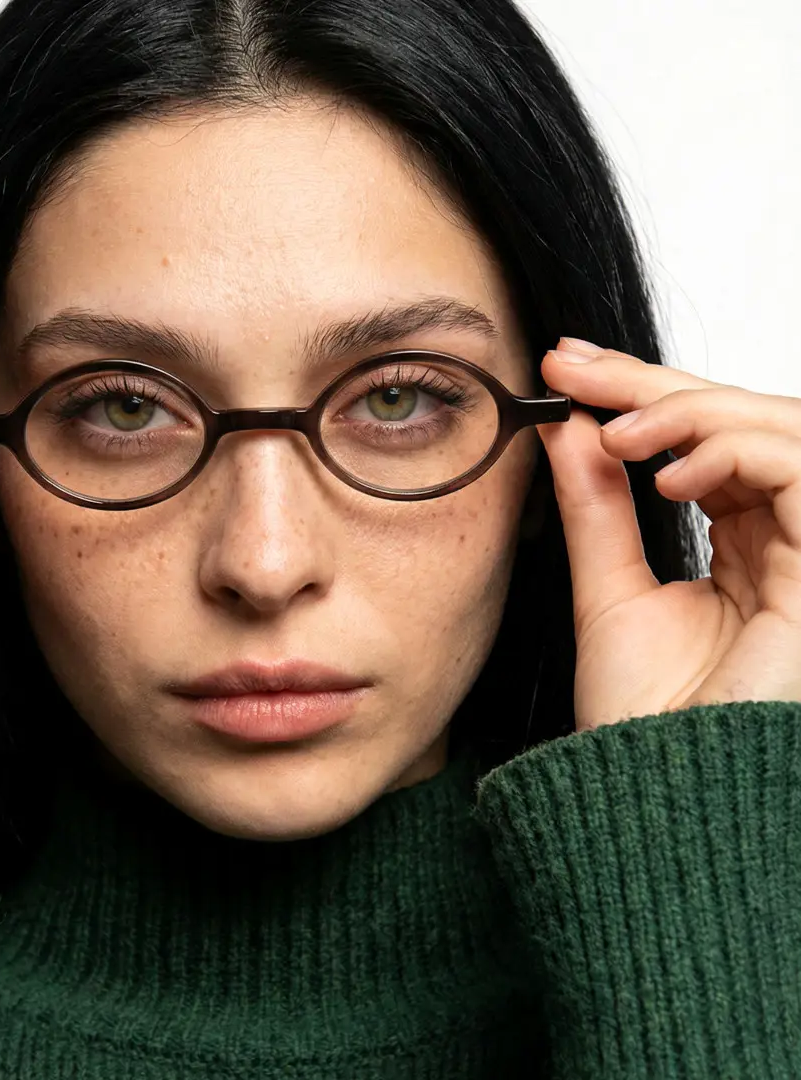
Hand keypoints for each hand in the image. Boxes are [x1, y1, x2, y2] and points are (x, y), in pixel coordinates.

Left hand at [537, 338, 800, 731]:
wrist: (658, 794)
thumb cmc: (639, 714)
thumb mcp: (606, 587)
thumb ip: (595, 505)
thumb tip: (569, 427)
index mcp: (742, 542)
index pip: (703, 440)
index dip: (639, 394)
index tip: (563, 368)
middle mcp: (785, 540)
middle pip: (741, 421)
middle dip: (653, 384)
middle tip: (573, 369)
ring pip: (781, 429)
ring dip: (693, 411)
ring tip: (618, 434)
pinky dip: (734, 451)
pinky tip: (667, 474)